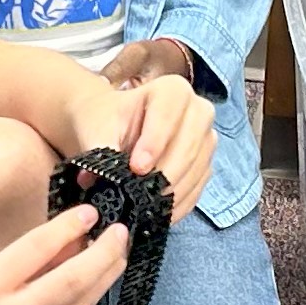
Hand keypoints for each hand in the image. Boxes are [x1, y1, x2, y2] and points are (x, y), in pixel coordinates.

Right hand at [0, 205, 125, 304]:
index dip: (69, 226)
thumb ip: (20, 263)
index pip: (39, 248)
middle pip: (74, 280)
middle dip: (104, 253)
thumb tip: (67, 241)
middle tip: (120, 232)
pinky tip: (92, 288)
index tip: (89, 212)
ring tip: (115, 255)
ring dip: (103, 278)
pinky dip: (85, 304)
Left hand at [89, 40, 217, 209]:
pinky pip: (198, 187)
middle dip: (164, 174)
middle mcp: (198, 110)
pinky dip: (179, 203)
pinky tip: (158, 213)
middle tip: (140, 195)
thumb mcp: (98, 129)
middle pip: (188, 146)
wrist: (113, 128)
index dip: (154, 142)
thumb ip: (104, 150)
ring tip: (145, 207)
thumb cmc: (106, 122)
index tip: (136, 167)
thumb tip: (110, 180)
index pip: (169, 115)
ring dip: (171, 192)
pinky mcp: (206, 164)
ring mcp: (206, 139)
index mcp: (172, 91)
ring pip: (197, 169)